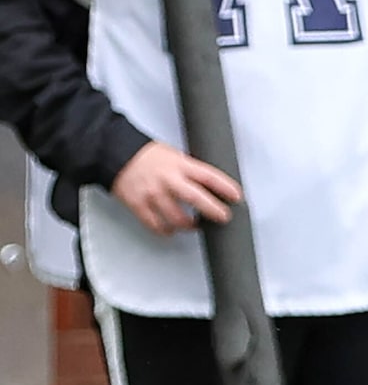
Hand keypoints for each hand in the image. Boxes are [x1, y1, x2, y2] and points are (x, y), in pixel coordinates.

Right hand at [112, 140, 241, 235]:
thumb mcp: (174, 155)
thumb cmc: (146, 155)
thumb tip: (210, 185)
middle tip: (223, 217)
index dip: (225, 187)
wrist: (114, 153)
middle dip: (213, 210)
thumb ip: (190, 170)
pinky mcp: (138, 205)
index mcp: (179, 165)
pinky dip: (166, 231)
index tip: (236, 196)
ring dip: (189, 225)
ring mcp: (152, 194)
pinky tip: (171, 229)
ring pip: (176, 217)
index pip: (208, 175)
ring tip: (194, 224)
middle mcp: (167, 179)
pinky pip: (155, 225)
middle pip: (195, 198)